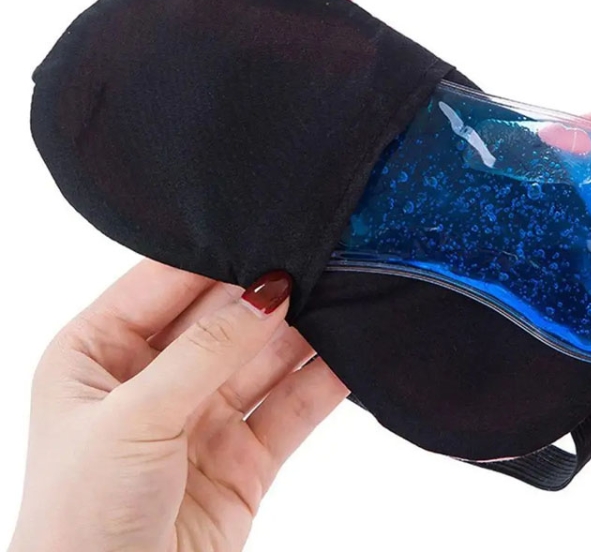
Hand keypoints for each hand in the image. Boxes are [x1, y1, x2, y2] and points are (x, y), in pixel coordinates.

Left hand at [8, 260, 347, 551]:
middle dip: (269, 292)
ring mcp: (201, 415)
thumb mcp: (133, 418)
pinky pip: (289, 407)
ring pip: (263, 358)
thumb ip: (205, 350)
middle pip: (222, 317)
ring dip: (303, 332)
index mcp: (99, 352)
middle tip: (322, 261)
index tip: (270, 229)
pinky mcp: (243, 456)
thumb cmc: (79, 522)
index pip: (165, 283)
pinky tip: (352, 354)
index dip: (217, 257)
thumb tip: (268, 290)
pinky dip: (322, 382)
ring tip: (347, 296)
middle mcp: (152, 377)